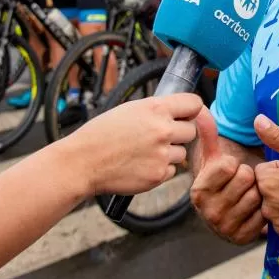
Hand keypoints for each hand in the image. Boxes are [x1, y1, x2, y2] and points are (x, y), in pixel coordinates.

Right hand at [70, 93, 203, 195]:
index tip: (187, 114)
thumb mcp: (129, 109)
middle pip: (192, 131)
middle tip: (160, 137)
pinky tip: (141, 165)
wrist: (83, 162)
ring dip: (169, 153)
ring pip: (182, 153)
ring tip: (144, 152)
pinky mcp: (158, 175)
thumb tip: (178, 112)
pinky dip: (161, 169)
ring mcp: (162, 154)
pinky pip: (172, 171)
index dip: (191, 109)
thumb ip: (156, 110)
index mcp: (155, 108)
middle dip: (179, 133)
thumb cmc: (101, 134)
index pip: (194, 104)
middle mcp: (162, 130)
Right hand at [190, 108, 265, 244]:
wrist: (226, 210)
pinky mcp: (243, 238)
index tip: (228, 170)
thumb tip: (200, 111)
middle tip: (242, 182)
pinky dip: (263, 208)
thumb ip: (208, 134)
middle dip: (248, 176)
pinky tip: (254, 207)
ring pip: (257, 196)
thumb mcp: (213, 158)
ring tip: (248, 193)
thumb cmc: (222, 179)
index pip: (229, 165)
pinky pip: (265, 214)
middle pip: (246, 178)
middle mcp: (209, 212)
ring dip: (257, 191)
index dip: (233, 163)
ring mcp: (225, 227)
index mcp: (199, 190)